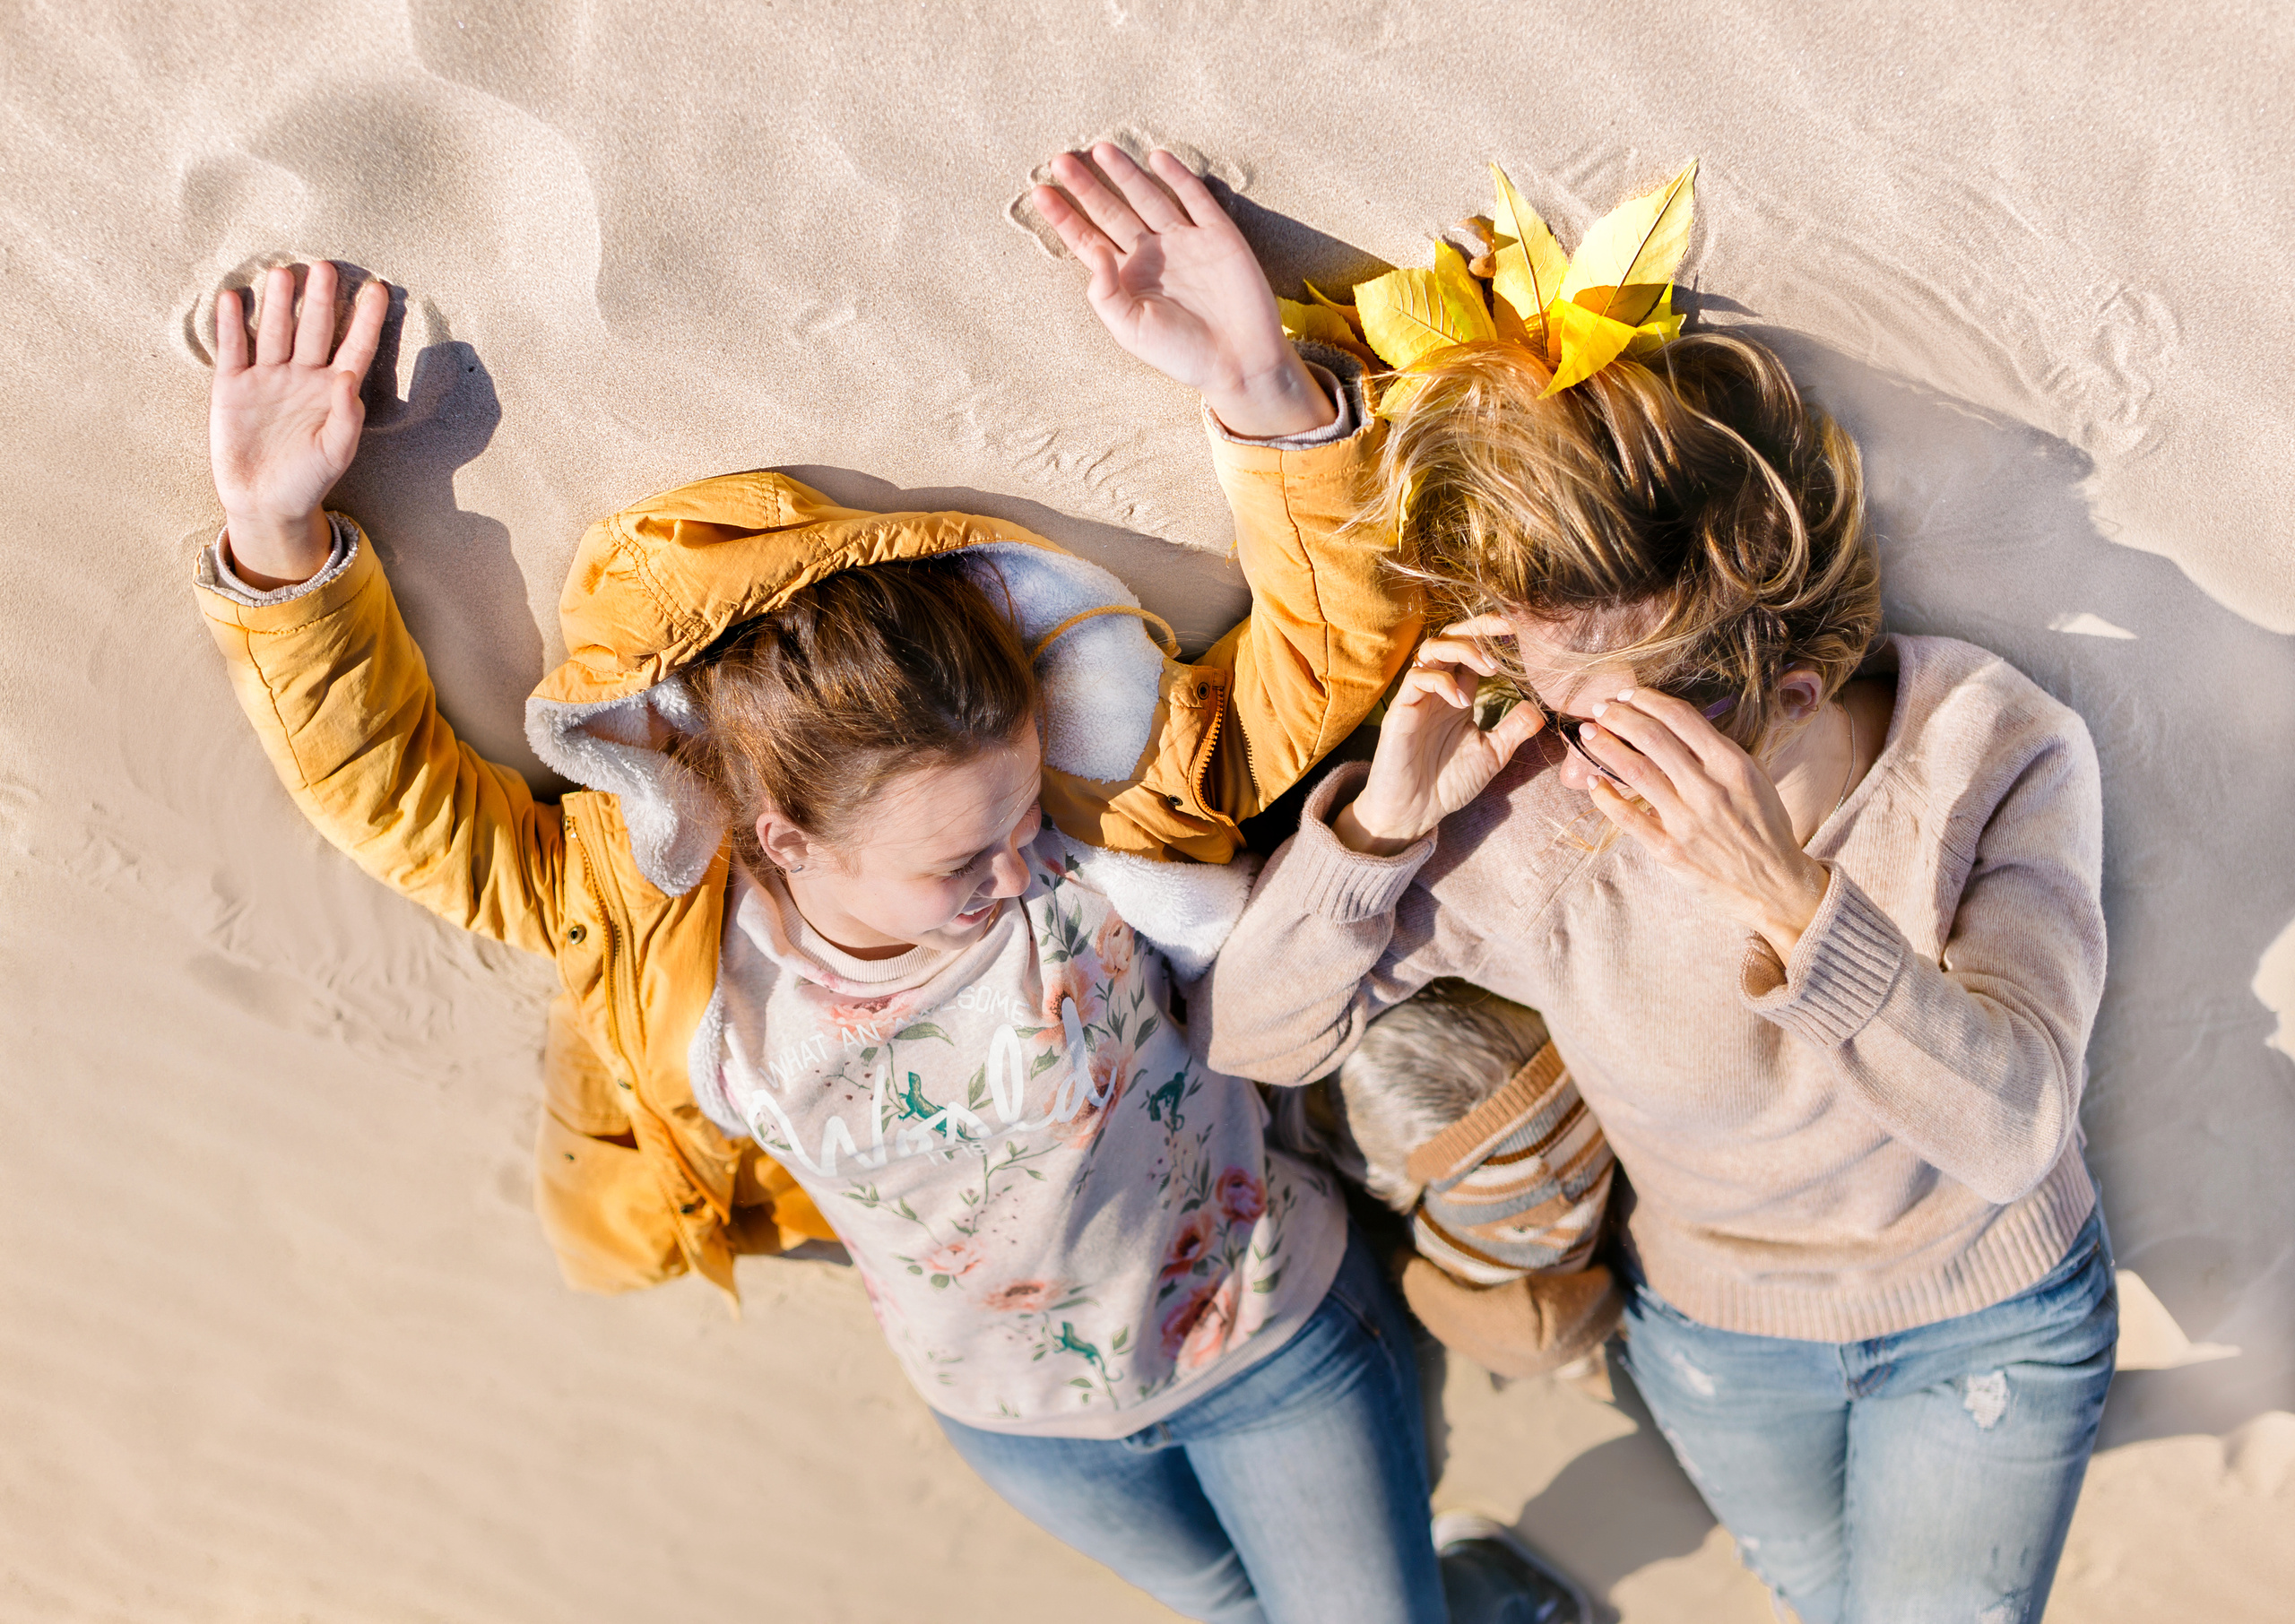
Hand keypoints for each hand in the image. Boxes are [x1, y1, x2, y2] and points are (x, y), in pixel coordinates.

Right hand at [209, 262, 387, 587]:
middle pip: (314, 330)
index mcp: (333, 390)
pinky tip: (232, 297)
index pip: (355, 347)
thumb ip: (347, 417)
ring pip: (274, 331)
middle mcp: (302, 376)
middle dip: (320, 300)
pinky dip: (231, 325)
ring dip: (278, 303)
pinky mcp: (232, 386)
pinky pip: (233, 349)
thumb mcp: (335, 452)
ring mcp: (266, 377)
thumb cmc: (308, 479)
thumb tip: (349, 377)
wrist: (264, 502)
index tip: (380, 289)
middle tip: (325, 267)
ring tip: (283, 273)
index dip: (368, 320)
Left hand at [1034, 145, 1334, 438]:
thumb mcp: (1130, 329)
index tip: (1040, 193)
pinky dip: (1178, 177)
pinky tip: (1156, 158)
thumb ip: (1105, 291)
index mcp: (1128, 278)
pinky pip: (1195, 198)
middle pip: (1112, 211)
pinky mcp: (1219, 235)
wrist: (1240, 361)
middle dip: (1086, 187)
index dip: (1065, 217)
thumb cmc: (1181, 353)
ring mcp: (1185, 241)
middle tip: (1060, 161)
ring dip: (1125, 173)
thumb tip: (1093, 248)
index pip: (1089, 240)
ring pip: (1148, 197)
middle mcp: (1153, 254)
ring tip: (1100, 149)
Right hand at [1335, 617, 1545, 855]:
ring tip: (1489, 667)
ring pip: (1432, 648)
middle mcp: (1438, 689)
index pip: (1475, 650)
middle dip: (1479, 627)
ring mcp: (1418, 697)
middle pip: (1452, 637)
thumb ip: (1515, 728)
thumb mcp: (1493, 753)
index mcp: (1459, 693)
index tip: (1523, 631)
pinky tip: (1462, 702)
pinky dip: (1442, 681)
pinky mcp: (1401, 710)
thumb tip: (1542, 708)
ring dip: (1463, 649)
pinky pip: (1418, 678)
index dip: (1495, 636)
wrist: (1414, 812)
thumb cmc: (1448, 783)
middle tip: (1509, 628)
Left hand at [1574, 688, 1831, 957]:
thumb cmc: (1764, 827)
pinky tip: (1591, 781)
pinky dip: (1604, 796)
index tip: (1628, 694)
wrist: (1774, 885)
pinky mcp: (1668, 850)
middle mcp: (1708, 789)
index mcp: (1732, 765)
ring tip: (1588, 732)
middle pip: (1652, 738)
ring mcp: (1686, 821)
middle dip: (1620, 715)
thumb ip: (1718, 753)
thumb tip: (1674, 726)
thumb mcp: (1755, 779)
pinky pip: (1627, 817)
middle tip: (1601, 707)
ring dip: (1605, 746)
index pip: (1681, 718)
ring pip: (1634, 771)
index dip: (1647, 700)